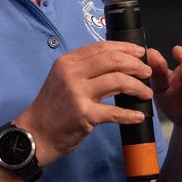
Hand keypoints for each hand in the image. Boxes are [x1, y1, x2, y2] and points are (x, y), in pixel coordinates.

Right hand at [17, 41, 152, 165]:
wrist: (34, 134)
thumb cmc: (51, 108)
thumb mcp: (61, 79)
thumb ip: (83, 69)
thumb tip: (114, 62)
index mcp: (67, 62)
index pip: (102, 47)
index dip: (125, 48)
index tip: (140, 52)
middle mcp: (71, 74)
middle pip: (113, 61)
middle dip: (136, 65)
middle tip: (147, 72)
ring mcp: (77, 94)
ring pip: (118, 81)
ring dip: (137, 87)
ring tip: (146, 93)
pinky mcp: (84, 114)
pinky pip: (115, 112)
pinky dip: (130, 115)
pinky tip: (138, 116)